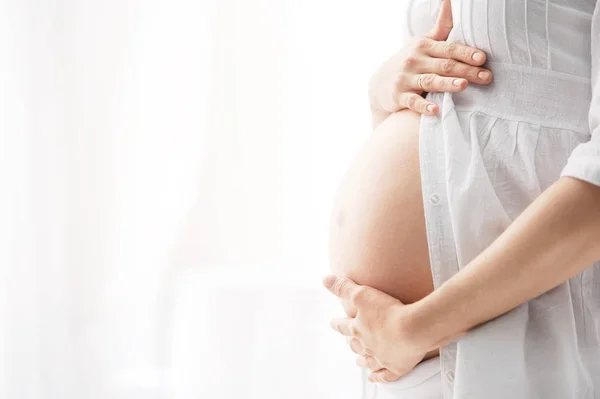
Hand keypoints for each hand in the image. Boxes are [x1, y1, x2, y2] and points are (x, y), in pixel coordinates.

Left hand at [323, 275, 433, 382]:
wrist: (413, 330)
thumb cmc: (388, 311)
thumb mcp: (362, 293)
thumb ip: (343, 287)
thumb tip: (324, 279)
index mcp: (358, 329)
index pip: (343, 326)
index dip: (337, 324)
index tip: (332, 323)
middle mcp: (367, 346)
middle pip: (355, 345)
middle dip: (351, 343)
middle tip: (348, 342)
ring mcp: (382, 358)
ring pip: (368, 361)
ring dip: (362, 360)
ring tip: (357, 361)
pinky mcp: (397, 367)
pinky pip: (385, 376)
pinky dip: (378, 378)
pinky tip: (373, 378)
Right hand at [368, 0, 491, 116]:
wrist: (379, 83)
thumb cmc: (410, 61)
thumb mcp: (422, 42)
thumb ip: (441, 26)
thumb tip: (451, 0)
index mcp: (423, 46)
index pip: (449, 48)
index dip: (466, 52)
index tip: (482, 58)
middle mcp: (414, 60)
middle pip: (444, 65)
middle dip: (466, 71)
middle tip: (486, 77)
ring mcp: (405, 78)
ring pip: (430, 81)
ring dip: (446, 84)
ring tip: (463, 86)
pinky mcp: (399, 96)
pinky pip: (413, 102)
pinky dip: (423, 106)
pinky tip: (435, 110)